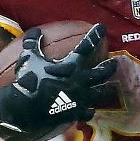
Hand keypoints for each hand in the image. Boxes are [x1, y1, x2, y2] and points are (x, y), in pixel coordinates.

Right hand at [0, 23, 115, 133]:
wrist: (26, 107)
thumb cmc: (29, 79)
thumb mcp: (29, 57)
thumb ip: (33, 43)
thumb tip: (34, 31)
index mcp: (72, 65)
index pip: (87, 46)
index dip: (95, 36)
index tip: (102, 28)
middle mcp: (81, 80)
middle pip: (102, 72)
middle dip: (110, 67)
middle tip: (114, 63)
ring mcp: (81, 98)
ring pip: (100, 93)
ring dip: (103, 90)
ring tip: (106, 88)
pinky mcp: (76, 112)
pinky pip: (88, 112)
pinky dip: (89, 110)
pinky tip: (89, 109)